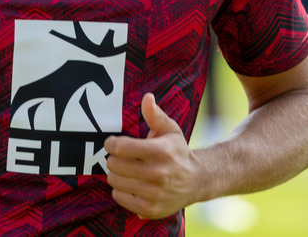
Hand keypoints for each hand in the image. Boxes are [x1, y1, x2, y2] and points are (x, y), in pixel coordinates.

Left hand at [104, 93, 204, 219]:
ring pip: (114, 180)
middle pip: (114, 164)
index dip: (111, 143)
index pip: (121, 147)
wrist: (197, 181)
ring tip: (126, 169)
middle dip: (113, 158)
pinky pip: (118, 197)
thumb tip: (147, 97)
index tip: (112, 142)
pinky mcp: (149, 209)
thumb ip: (155, 114)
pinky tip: (130, 184)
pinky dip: (120, 190)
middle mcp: (157, 174)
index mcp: (160, 152)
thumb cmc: (178, 152)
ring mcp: (153, 193)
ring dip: (116, 174)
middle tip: (121, 157)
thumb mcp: (170, 129)